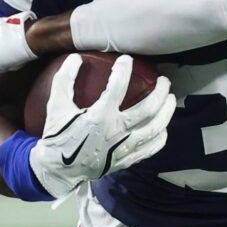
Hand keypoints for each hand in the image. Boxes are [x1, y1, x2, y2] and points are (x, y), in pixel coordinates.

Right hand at [29, 55, 174, 196]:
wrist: (58, 170)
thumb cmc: (58, 135)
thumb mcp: (56, 105)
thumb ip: (64, 79)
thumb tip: (76, 57)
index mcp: (99, 116)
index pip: (118, 87)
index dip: (124, 69)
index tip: (127, 60)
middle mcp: (116, 131)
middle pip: (148, 108)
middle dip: (160, 91)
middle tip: (164, 80)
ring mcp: (124, 148)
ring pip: (155, 128)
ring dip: (167, 112)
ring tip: (170, 99)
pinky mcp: (126, 160)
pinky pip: (150, 149)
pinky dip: (160, 137)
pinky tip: (163, 128)